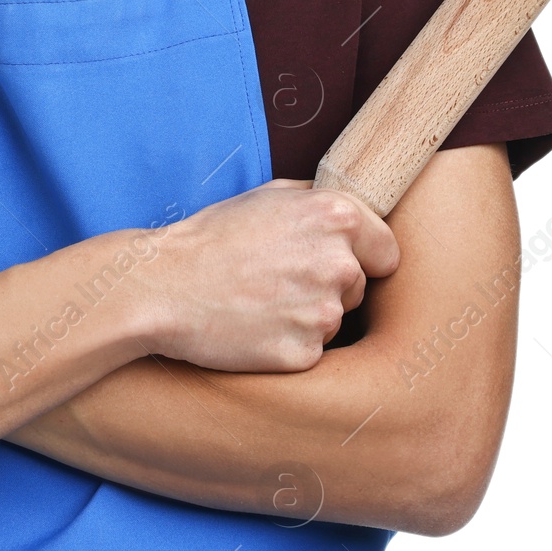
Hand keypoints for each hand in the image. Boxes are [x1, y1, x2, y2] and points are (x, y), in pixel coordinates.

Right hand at [130, 178, 399, 373]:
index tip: (337, 263)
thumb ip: (319, 202)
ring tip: (260, 301)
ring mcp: (322, 312)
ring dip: (306, 316)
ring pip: (333, 320)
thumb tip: (353, 213)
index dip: (362, 257)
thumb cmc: (213, 238)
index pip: (387, 250)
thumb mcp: (268, 196)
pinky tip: (255, 327)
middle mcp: (338, 263)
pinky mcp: (303, 354)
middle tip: (278, 279)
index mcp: (338, 217)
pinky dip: (287, 344)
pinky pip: (311, 351)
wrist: (164, 285)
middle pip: (358, 287)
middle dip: (328, 286)